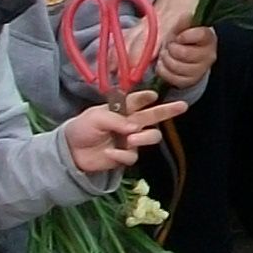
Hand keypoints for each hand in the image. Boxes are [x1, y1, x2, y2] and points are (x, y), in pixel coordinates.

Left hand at [60, 97, 178, 175]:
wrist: (70, 153)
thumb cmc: (81, 129)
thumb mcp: (95, 117)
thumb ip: (117, 120)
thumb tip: (135, 128)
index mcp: (121, 110)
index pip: (137, 100)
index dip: (146, 97)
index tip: (154, 95)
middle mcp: (129, 123)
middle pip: (153, 116)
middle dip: (168, 110)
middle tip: (182, 106)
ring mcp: (130, 140)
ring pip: (151, 137)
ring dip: (144, 138)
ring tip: (131, 139)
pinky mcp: (125, 156)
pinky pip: (133, 156)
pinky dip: (122, 155)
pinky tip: (110, 153)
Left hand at [147, 0, 215, 87]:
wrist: (183, 53)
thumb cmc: (182, 38)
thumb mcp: (181, 26)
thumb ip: (182, 22)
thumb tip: (184, 20)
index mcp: (208, 38)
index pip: (200, 35)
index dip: (184, 36)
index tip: (178, 36)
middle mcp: (209, 56)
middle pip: (185, 53)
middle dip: (171, 48)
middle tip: (169, 45)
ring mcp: (200, 71)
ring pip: (177, 67)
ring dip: (166, 59)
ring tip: (165, 54)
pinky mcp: (190, 82)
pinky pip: (172, 78)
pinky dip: (163, 70)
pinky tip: (164, 64)